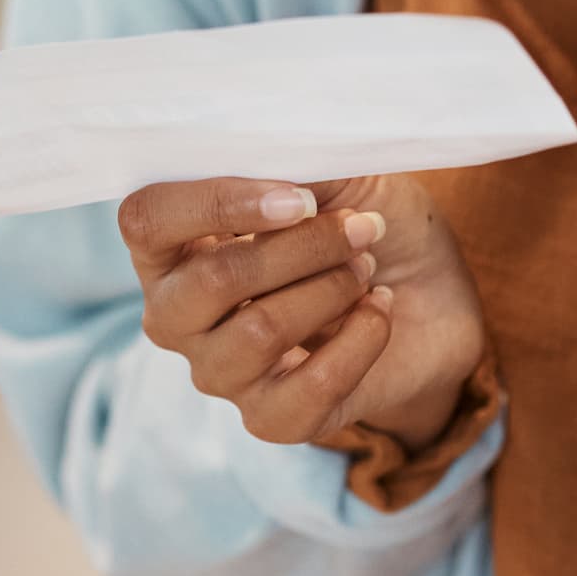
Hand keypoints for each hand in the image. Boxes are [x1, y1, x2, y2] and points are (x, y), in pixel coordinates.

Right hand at [117, 171, 487, 449]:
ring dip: (332, 288)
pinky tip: (378, 312)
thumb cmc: (364, 223)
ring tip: (366, 267)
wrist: (431, 296)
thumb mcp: (337, 175)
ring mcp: (219, 371)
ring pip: (259, 332)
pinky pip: (307, 391)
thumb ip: (294, 162)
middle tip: (363, 228)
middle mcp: (179, 313)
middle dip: (302, 247)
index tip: (299, 198)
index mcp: (173, 244)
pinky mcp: (271, 418)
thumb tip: (274, 157)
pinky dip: (360, 341)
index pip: (146, 220)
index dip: (216, 203)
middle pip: (211, 281)